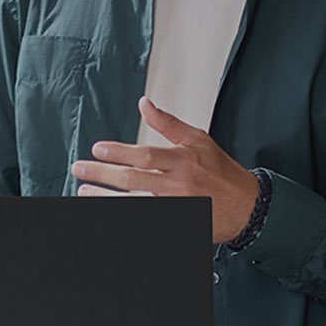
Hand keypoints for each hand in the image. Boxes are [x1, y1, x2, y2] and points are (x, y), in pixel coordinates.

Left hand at [70, 96, 259, 242]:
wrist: (246, 206)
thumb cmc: (221, 172)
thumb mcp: (198, 140)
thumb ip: (168, 123)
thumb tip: (145, 104)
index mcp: (183, 161)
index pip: (146, 156)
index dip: (119, 153)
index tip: (97, 149)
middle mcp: (178, 185)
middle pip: (133, 180)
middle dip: (102, 174)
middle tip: (79, 168)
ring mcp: (176, 206)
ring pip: (133, 203)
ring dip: (105, 198)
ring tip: (84, 191)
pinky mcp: (177, 221)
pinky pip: (144, 219)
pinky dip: (124, 215)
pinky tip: (107, 211)